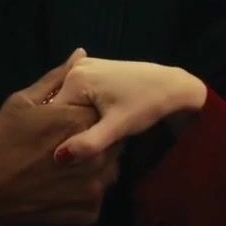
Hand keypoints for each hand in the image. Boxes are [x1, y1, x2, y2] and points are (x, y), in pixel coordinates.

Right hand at [0, 49, 121, 225]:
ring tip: (65, 170)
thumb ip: (56, 78)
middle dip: (94, 141)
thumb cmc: (1, 142)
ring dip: (94, 167)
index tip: (67, 125)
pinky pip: (98, 196)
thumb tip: (80, 54)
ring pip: (109, 171)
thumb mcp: (22, 103)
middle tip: (65, 147)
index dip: (85, 118)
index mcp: (80, 120)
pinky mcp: (91, 212)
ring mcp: (96, 186)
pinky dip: (85, 191)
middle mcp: (96, 153)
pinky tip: (63, 189)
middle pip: (110, 142)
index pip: (100, 113)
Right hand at [52, 58, 207, 161]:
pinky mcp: (95, 71)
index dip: (57, 136)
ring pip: (69, 102)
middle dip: (66, 128)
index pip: (52, 114)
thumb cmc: (147, 105)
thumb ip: (89, 142)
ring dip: (75, 120)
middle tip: (77, 150)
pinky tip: (92, 125)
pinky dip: (82, 110)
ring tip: (85, 139)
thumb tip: (59, 157)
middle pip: (59, 107)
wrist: (172, 86)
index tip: (63, 156)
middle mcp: (75, 69)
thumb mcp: (118, 127)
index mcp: (75, 79)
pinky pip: (79, 95)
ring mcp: (85, 67)